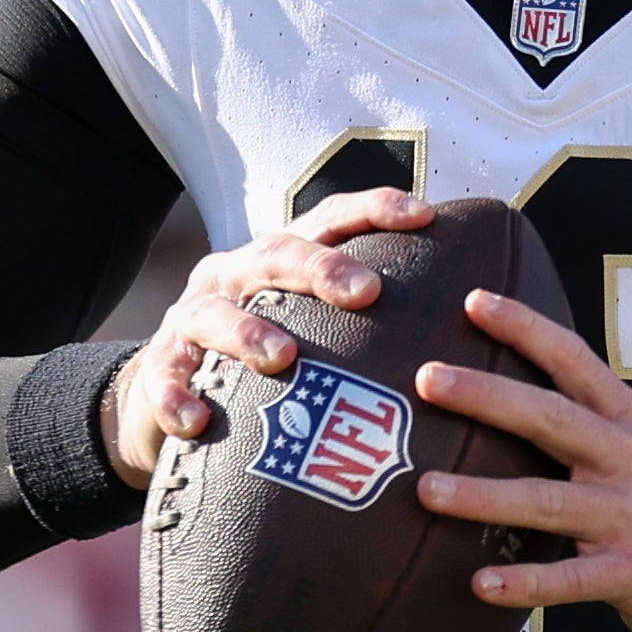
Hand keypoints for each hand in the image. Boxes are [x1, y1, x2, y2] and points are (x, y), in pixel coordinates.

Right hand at [99, 188, 433, 490]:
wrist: (169, 396)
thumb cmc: (266, 361)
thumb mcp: (312, 328)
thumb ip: (371, 323)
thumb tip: (472, 326)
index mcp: (278, 259)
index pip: (331, 220)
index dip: (375, 209)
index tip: (425, 215)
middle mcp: (234, 277)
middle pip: (275, 255)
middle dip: (320, 268)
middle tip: (366, 292)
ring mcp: (190, 321)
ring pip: (213, 314)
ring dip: (248, 334)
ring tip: (285, 358)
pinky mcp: (158, 371)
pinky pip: (164, 382)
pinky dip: (179, 397)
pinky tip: (199, 422)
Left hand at [410, 288, 631, 631]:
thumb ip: (589, 424)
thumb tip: (506, 395)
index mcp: (631, 423)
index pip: (575, 363)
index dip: (526, 328)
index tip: (474, 301)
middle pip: (553, 420)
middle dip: (489, 396)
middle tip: (429, 378)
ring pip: (549, 501)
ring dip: (483, 496)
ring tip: (426, 491)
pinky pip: (572, 579)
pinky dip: (526, 583)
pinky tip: (481, 584)